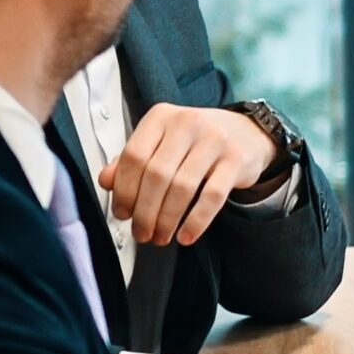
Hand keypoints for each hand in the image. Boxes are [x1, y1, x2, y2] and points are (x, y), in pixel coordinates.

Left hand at [98, 103, 280, 245]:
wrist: (248, 132)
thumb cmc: (197, 141)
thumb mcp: (162, 142)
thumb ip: (133, 160)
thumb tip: (106, 181)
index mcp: (161, 117)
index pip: (134, 156)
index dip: (124, 190)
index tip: (122, 214)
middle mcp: (187, 123)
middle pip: (157, 175)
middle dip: (145, 212)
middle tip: (141, 233)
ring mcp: (214, 140)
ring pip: (183, 187)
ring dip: (167, 219)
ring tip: (161, 237)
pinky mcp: (236, 160)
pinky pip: (213, 196)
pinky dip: (196, 221)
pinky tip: (186, 236)